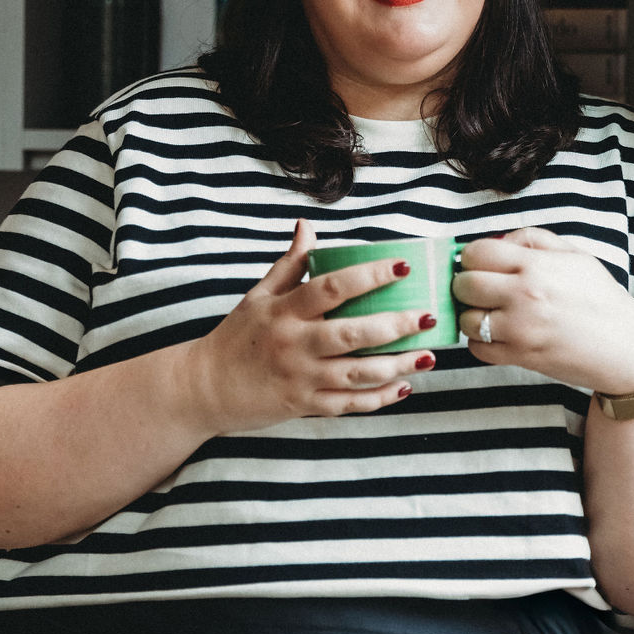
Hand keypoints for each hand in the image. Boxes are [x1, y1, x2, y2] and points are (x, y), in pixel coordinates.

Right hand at [188, 220, 437, 432]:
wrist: (204, 389)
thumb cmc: (236, 336)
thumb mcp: (257, 296)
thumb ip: (289, 264)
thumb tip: (307, 226)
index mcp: (284, 311)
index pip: (331, 287)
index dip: (370, 275)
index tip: (403, 265)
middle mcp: (294, 345)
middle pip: (352, 334)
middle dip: (395, 326)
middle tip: (428, 315)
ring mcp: (300, 379)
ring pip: (357, 374)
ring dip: (397, 366)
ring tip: (429, 355)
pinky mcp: (304, 406)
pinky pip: (349, 404)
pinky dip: (379, 398)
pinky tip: (405, 385)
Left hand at [452, 227, 633, 392]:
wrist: (627, 349)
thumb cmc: (603, 300)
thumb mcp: (575, 255)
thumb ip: (532, 238)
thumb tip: (497, 241)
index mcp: (536, 265)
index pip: (477, 252)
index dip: (472, 256)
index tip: (479, 263)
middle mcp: (524, 295)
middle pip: (464, 284)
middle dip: (466, 284)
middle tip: (479, 288)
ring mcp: (520, 329)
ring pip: (466, 319)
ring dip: (472, 315)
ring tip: (490, 312)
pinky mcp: (520, 357)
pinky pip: (477, 349)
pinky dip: (481, 342)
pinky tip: (498, 334)